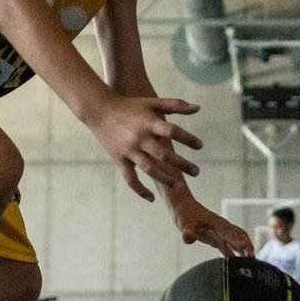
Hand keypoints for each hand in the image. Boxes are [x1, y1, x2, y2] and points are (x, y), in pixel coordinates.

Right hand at [88, 96, 202, 200]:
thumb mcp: (152, 102)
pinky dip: (140, 190)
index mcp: (149, 122)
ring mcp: (129, 150)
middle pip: (163, 154)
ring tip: (179, 185)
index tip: (200, 146)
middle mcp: (140, 138)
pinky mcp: (119, 160)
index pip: (172, 131)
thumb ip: (176, 105)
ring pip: (149, 169)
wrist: (99, 110)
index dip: (187, 139)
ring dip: (165, 178)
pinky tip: (151, 198)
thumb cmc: (130, 106)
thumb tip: (198, 108)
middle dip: (181, 164)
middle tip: (196, 172)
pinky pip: (130, 179)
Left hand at [171, 200, 252, 257]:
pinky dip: (234, 255)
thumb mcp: (184, 223)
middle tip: (253, 259)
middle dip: (247, 246)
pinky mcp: (216, 238)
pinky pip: (229, 247)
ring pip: (237, 241)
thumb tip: (187, 238)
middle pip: (240, 235)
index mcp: (217, 224)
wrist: (184, 207)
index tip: (246, 249)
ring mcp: (220, 233)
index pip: (230, 233)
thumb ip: (187, 232)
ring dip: (244, 250)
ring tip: (251, 263)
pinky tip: (237, 265)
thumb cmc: (185, 214)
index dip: (238, 241)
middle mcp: (222, 228)